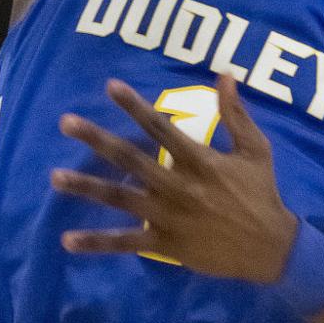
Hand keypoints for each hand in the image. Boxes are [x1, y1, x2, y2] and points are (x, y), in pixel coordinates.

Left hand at [52, 77, 297, 281]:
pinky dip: (97, 243)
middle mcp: (178, 186)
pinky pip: (126, 243)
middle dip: (97, 139)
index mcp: (199, 160)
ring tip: (55, 176)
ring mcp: (168, 217)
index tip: (109, 86)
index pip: (160, 127)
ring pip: (120, 199)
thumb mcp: (256, 148)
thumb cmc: (261, 192)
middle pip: (130, 159)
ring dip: (87, 187)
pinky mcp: (165, 244)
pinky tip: (67, 240)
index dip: (134, 106)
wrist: (268, 247)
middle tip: (66, 122)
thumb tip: (225, 75)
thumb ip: (236, 113)